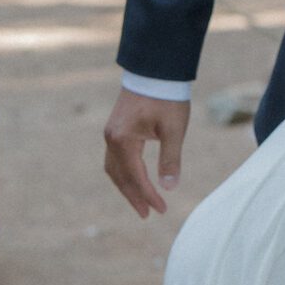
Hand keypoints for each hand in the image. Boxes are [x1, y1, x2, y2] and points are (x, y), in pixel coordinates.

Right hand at [103, 88, 189, 218]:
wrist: (156, 70)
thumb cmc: (167, 98)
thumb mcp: (174, 130)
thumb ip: (170, 159)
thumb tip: (169, 187)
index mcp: (123, 139)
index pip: (136, 176)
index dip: (148, 195)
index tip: (161, 209)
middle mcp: (111, 138)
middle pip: (120, 176)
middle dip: (134, 196)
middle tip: (148, 214)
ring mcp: (111, 133)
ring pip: (114, 168)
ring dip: (127, 186)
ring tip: (140, 202)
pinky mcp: (115, 128)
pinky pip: (115, 158)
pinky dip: (124, 173)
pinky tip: (134, 179)